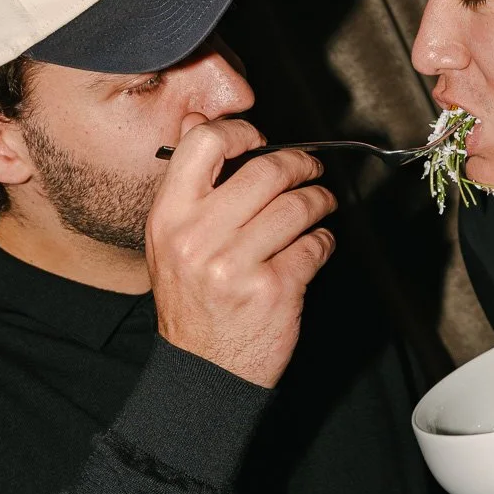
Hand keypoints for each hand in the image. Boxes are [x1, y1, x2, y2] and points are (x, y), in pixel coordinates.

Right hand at [144, 117, 335, 388]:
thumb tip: (202, 122)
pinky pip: (314, 246)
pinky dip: (324, 242)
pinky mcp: (274, 290)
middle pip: (266, 171)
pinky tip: (317, 245)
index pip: (203, 145)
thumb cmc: (192, 302)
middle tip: (310, 170)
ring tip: (320, 204)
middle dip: (300, 164)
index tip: (261, 140)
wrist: (203, 372)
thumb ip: (188, 183)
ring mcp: (236, 266)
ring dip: (319, 200)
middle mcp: (198, 238)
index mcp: (169, 218)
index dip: (240, 132)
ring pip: (298, 206)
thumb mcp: (170, 241)